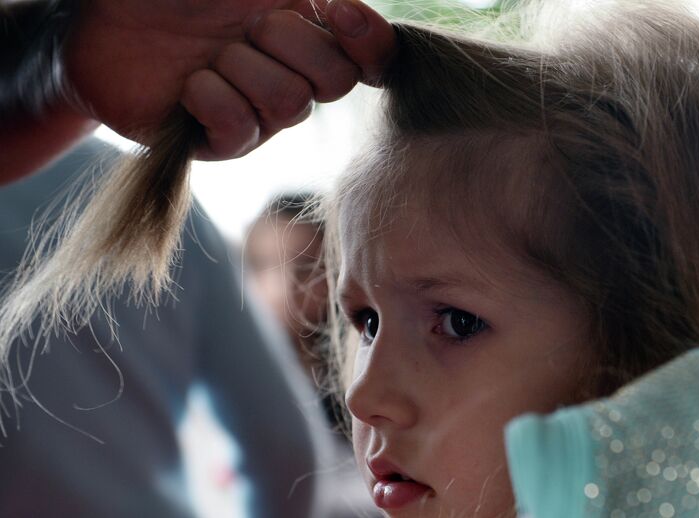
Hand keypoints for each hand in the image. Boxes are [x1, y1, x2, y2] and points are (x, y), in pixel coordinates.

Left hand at [64, 0, 394, 159]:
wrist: (104, 22)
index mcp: (306, 33)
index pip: (371, 55)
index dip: (369, 41)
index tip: (336, 9)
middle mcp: (291, 76)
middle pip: (336, 81)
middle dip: (290, 43)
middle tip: (245, 25)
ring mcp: (259, 115)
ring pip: (290, 105)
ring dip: (242, 67)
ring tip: (207, 55)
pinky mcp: (223, 144)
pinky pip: (241, 128)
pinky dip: (211, 97)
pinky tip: (189, 86)